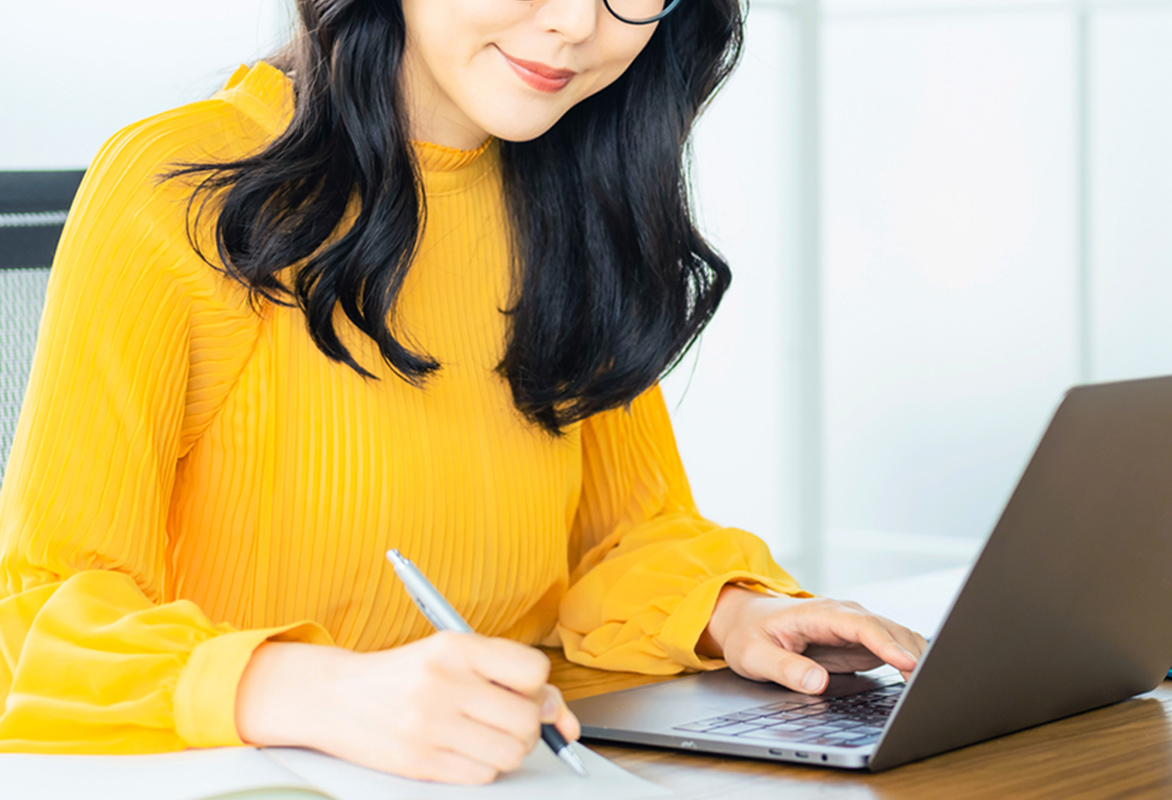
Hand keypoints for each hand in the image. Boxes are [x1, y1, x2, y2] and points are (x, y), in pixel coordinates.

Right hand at [235, 632, 580, 783]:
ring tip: (485, 734)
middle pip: (528, 719)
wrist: (336, 697)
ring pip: (512, 752)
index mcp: (455, 647)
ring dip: (509, 749)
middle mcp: (444, 684)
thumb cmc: (404, 674)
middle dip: (529, 724)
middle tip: (506, 718)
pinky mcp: (421, 763)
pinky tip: (463, 749)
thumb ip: (510, 677)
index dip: (536, 686)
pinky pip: (484, 775)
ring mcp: (431, 725)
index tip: (523, 689)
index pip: (533, 671)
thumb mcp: (454, 656)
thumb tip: (562, 715)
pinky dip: (484, 767)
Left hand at [697, 586, 927, 693]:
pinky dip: (912, 663)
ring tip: (936, 685)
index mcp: (819, 613)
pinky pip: (894, 650)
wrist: (747, 621)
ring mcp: (856, 629)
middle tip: (935, 684)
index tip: (908, 664)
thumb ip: (786, 668)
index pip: (861, 625)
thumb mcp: (755, 655)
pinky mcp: (861, 643)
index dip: (887, 644)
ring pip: (898, 638)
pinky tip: (922, 682)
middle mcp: (844, 616)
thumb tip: (818, 682)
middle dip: (915, 653)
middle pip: (889, 630)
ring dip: (919, 657)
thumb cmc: (750, 634)